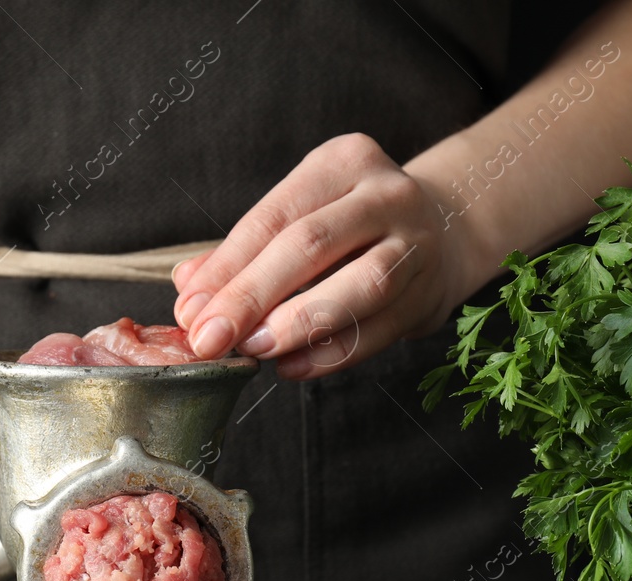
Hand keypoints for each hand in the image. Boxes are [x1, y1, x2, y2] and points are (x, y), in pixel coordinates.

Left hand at [172, 133, 478, 379]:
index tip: (191, 310)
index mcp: (342, 163)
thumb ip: (241, 253)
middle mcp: (385, 194)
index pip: (274, 216)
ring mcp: (416, 243)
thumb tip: (189, 290)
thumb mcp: (299, 218)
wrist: (442, 233)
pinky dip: (331, 355)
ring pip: (359, 286)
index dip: (227, 267)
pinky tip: (292, 367)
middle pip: (311, 245)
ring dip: (298, 324)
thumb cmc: (350, 227)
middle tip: (211, 339)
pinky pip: (377, 330)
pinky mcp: (429, 293)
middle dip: (252, 297)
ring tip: (254, 350)